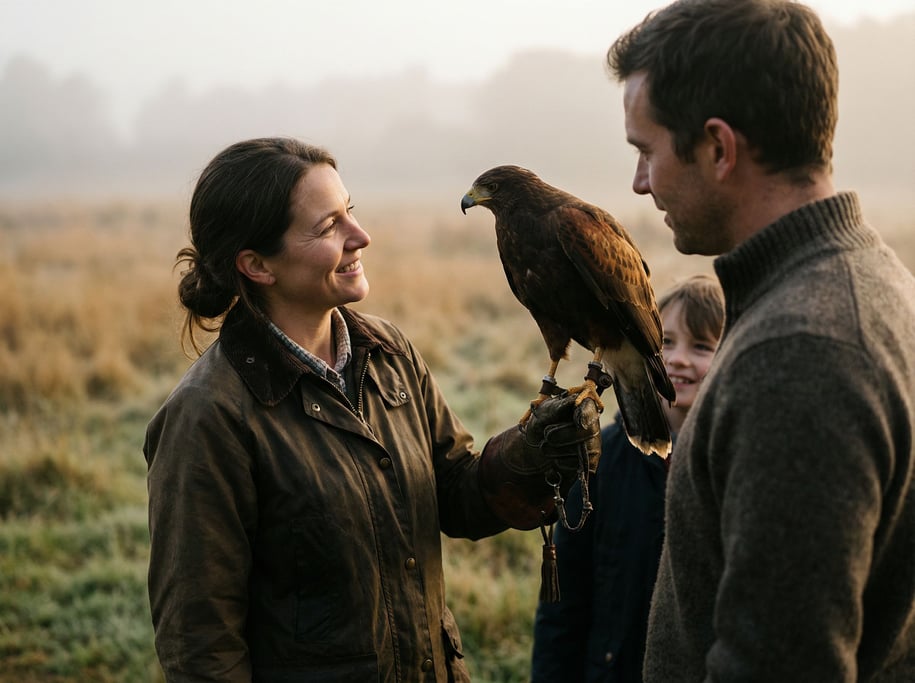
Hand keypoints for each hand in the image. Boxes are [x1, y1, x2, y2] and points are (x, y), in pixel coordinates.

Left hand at [479, 391, 600, 529]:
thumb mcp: (544, 411)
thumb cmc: (542, 422)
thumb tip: (573, 401)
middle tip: (546, 435)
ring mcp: (593, 445)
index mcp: (583, 406)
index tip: (577, 421)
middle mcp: (592, 425)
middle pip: (586, 432)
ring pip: (581, 451)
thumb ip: (558, 407)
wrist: (535, 444)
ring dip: (556, 450)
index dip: (585, 415)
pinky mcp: (589, 463)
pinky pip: (578, 465)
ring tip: (544, 445)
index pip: (590, 409)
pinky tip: (554, 457)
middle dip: (561, 435)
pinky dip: (561, 462)